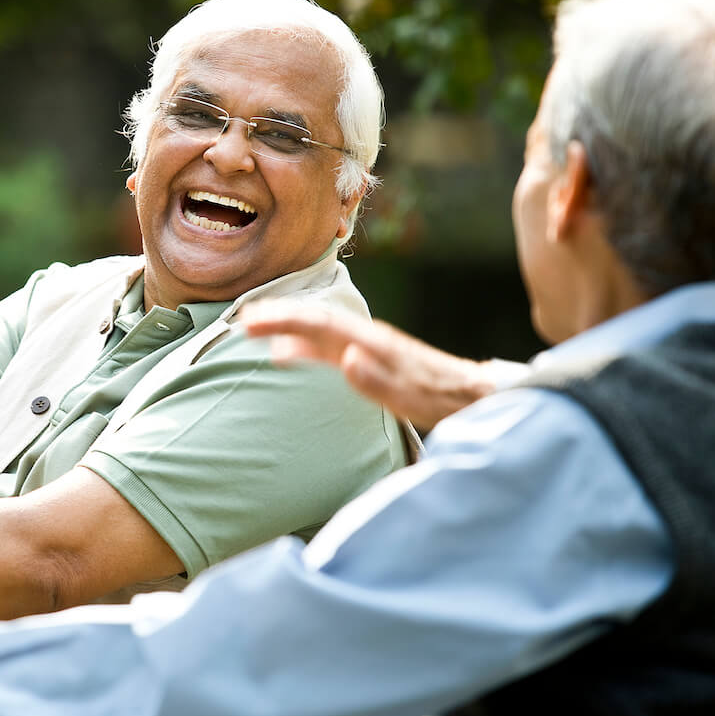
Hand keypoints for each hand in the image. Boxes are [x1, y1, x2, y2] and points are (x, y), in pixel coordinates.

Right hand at [242, 301, 496, 430]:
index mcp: (372, 342)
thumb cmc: (442, 398)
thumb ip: (379, 380)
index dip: (284, 320)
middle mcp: (367, 338)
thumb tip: (346, 358)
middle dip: (278, 317)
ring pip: (319, 331)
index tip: (252, 321)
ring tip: (254, 330)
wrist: (472, 394)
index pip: (320, 324)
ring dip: (286, 328)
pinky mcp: (370, 360)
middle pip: (315, 321)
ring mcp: (368, 348)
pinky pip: (327, 347)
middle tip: (242, 320)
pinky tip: (288, 353)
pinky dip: (301, 345)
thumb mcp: (412, 395)